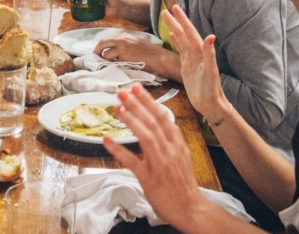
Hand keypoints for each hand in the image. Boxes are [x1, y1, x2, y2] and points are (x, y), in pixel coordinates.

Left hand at [94, 33, 166, 70]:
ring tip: (107, 66)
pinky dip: (111, 66)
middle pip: (102, 43)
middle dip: (96, 51)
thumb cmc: (150, 53)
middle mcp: (121, 39)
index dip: (100, 47)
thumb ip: (124, 45)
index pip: (106, 39)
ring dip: (105, 61)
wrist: (159, 58)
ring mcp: (122, 47)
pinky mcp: (124, 57)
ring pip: (105, 54)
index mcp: (124, 36)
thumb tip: (112, 51)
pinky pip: (112, 62)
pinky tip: (115, 68)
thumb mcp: (135, 43)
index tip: (98, 52)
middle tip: (96, 59)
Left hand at [103, 85, 207, 229]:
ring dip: (131, 120)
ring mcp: (160, 164)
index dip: (149, 102)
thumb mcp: (181, 156)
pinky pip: (132, 161)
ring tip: (117, 107)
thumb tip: (159, 121)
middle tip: (123, 91)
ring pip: (147, 137)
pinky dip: (119, 150)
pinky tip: (107, 140)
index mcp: (177, 145)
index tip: (137, 88)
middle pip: (154, 122)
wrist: (191, 210)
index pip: (163, 117)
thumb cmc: (183, 183)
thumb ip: (170, 139)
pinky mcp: (149, 178)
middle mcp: (170, 151)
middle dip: (137, 105)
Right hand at [165, 5, 230, 121]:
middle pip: (184, 34)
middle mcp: (196, 54)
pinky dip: (176, 42)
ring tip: (167, 19)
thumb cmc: (211, 91)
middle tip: (166, 10)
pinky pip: (181, 50)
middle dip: (176, 22)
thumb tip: (211, 36)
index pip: (190, 33)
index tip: (174, 8)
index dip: (183, 20)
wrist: (211, 105)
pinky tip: (172, 37)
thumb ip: (210, 54)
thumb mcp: (210, 72)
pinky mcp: (188, 67)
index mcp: (201, 53)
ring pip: (181, 40)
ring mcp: (192, 60)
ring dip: (175, 29)